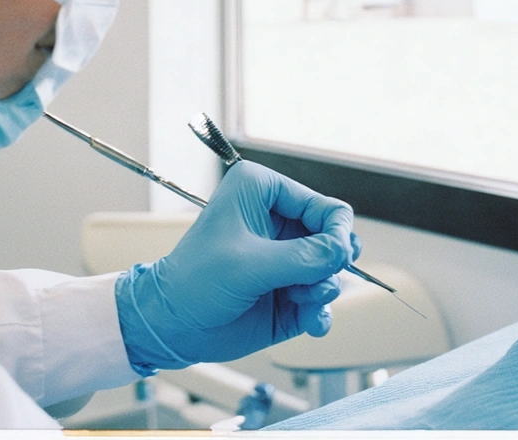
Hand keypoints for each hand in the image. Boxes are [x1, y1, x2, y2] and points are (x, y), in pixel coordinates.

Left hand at [114, 160, 358, 371]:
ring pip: (332, 270)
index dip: (337, 232)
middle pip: (335, 238)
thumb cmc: (196, 281)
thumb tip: (344, 251)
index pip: (325, 206)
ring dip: (322, 290)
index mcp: (264, 192)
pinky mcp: (289, 292)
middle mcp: (280, 221)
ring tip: (300, 301)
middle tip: (316, 282)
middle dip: (330, 264)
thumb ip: (303, 257)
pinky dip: (321, 312)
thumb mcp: (249, 264)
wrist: (173, 325)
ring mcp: (287, 258)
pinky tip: (311, 323)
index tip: (336, 257)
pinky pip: (323, 299)